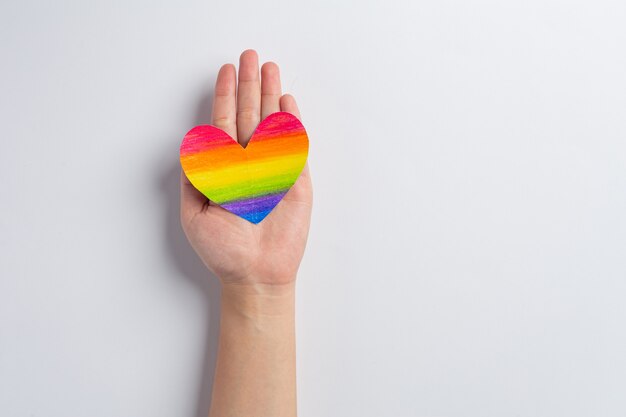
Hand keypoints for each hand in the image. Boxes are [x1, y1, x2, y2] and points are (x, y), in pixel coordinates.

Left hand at [180, 50, 311, 288]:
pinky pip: (293, 147)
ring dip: (271, 95)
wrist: (254, 274)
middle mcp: (249, 164)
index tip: (225, 71)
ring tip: (270, 68)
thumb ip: (195, 177)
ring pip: (272, 124)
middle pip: (249, 115)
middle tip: (250, 55)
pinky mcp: (295, 181)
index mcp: (225, 169)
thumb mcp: (194, 213)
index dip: (225, 96)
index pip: (224, 124)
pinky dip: (291, 124)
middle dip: (249, 85)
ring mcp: (273, 170)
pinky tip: (287, 102)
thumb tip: (196, 141)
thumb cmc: (223, 250)